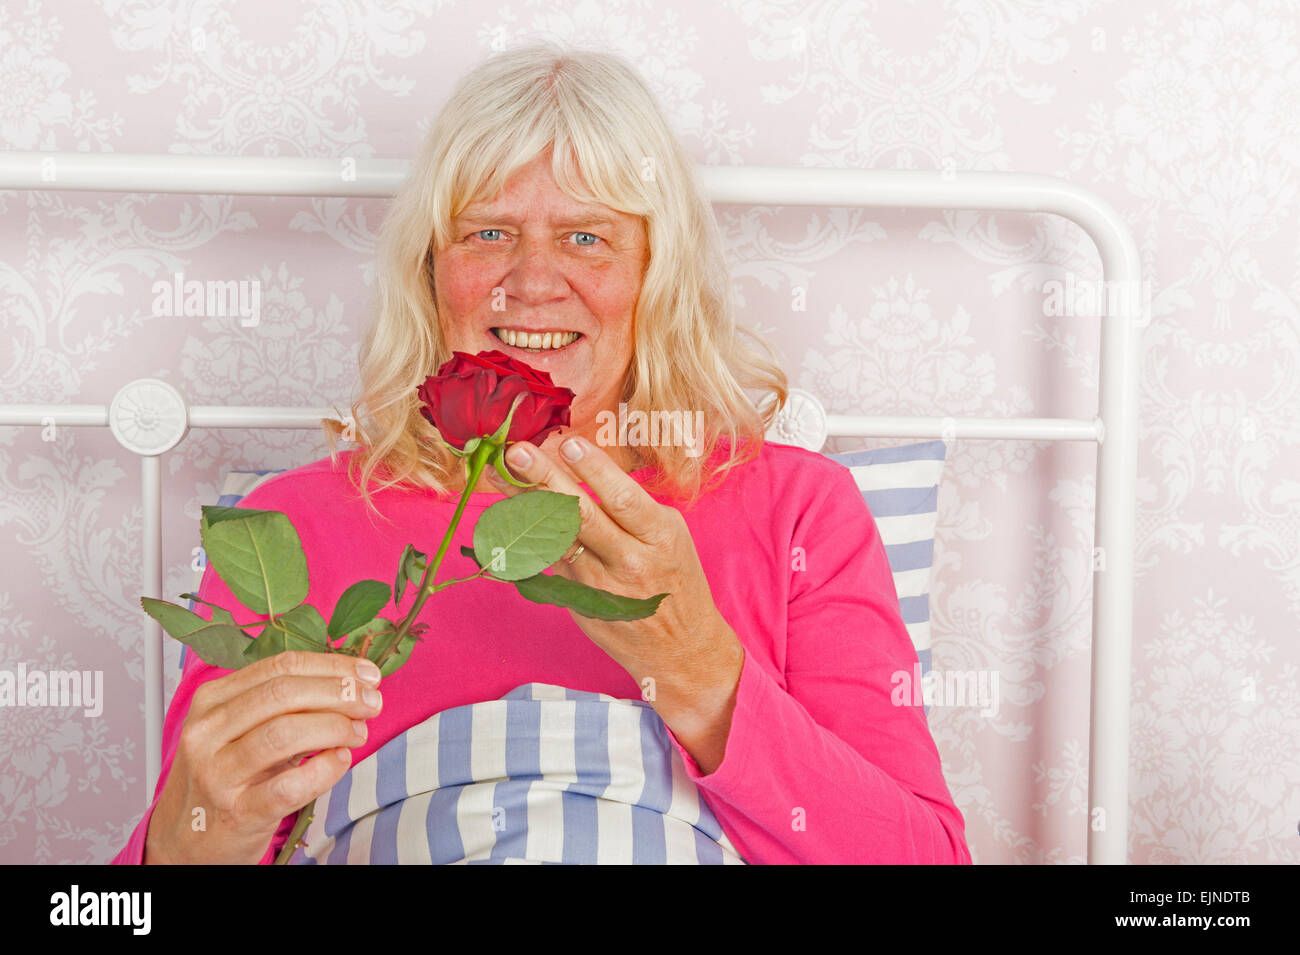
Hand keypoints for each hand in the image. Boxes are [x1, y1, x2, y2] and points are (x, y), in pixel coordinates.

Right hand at [143, 651, 383, 863]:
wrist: (187, 838)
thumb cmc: (226, 775)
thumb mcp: (242, 729)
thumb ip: (286, 703)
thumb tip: (352, 681)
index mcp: (212, 700)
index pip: (280, 667)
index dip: (331, 666)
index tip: (366, 674)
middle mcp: (208, 732)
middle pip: (284, 693)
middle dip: (339, 693)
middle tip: (371, 703)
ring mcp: (218, 773)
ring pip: (285, 733)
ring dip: (335, 727)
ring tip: (358, 733)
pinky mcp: (237, 813)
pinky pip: (289, 786)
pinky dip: (324, 770)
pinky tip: (340, 761)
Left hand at [491, 434, 743, 773]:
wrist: (683, 649)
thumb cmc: (675, 580)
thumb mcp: (669, 536)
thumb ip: (630, 509)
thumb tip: (580, 469)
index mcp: (660, 537)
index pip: (623, 498)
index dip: (594, 470)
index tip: (568, 443)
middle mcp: (629, 561)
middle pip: (582, 515)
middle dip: (547, 479)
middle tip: (518, 452)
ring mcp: (599, 585)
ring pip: (555, 538)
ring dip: (524, 503)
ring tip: (499, 474)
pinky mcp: (578, 601)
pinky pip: (548, 563)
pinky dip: (525, 536)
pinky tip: (503, 515)